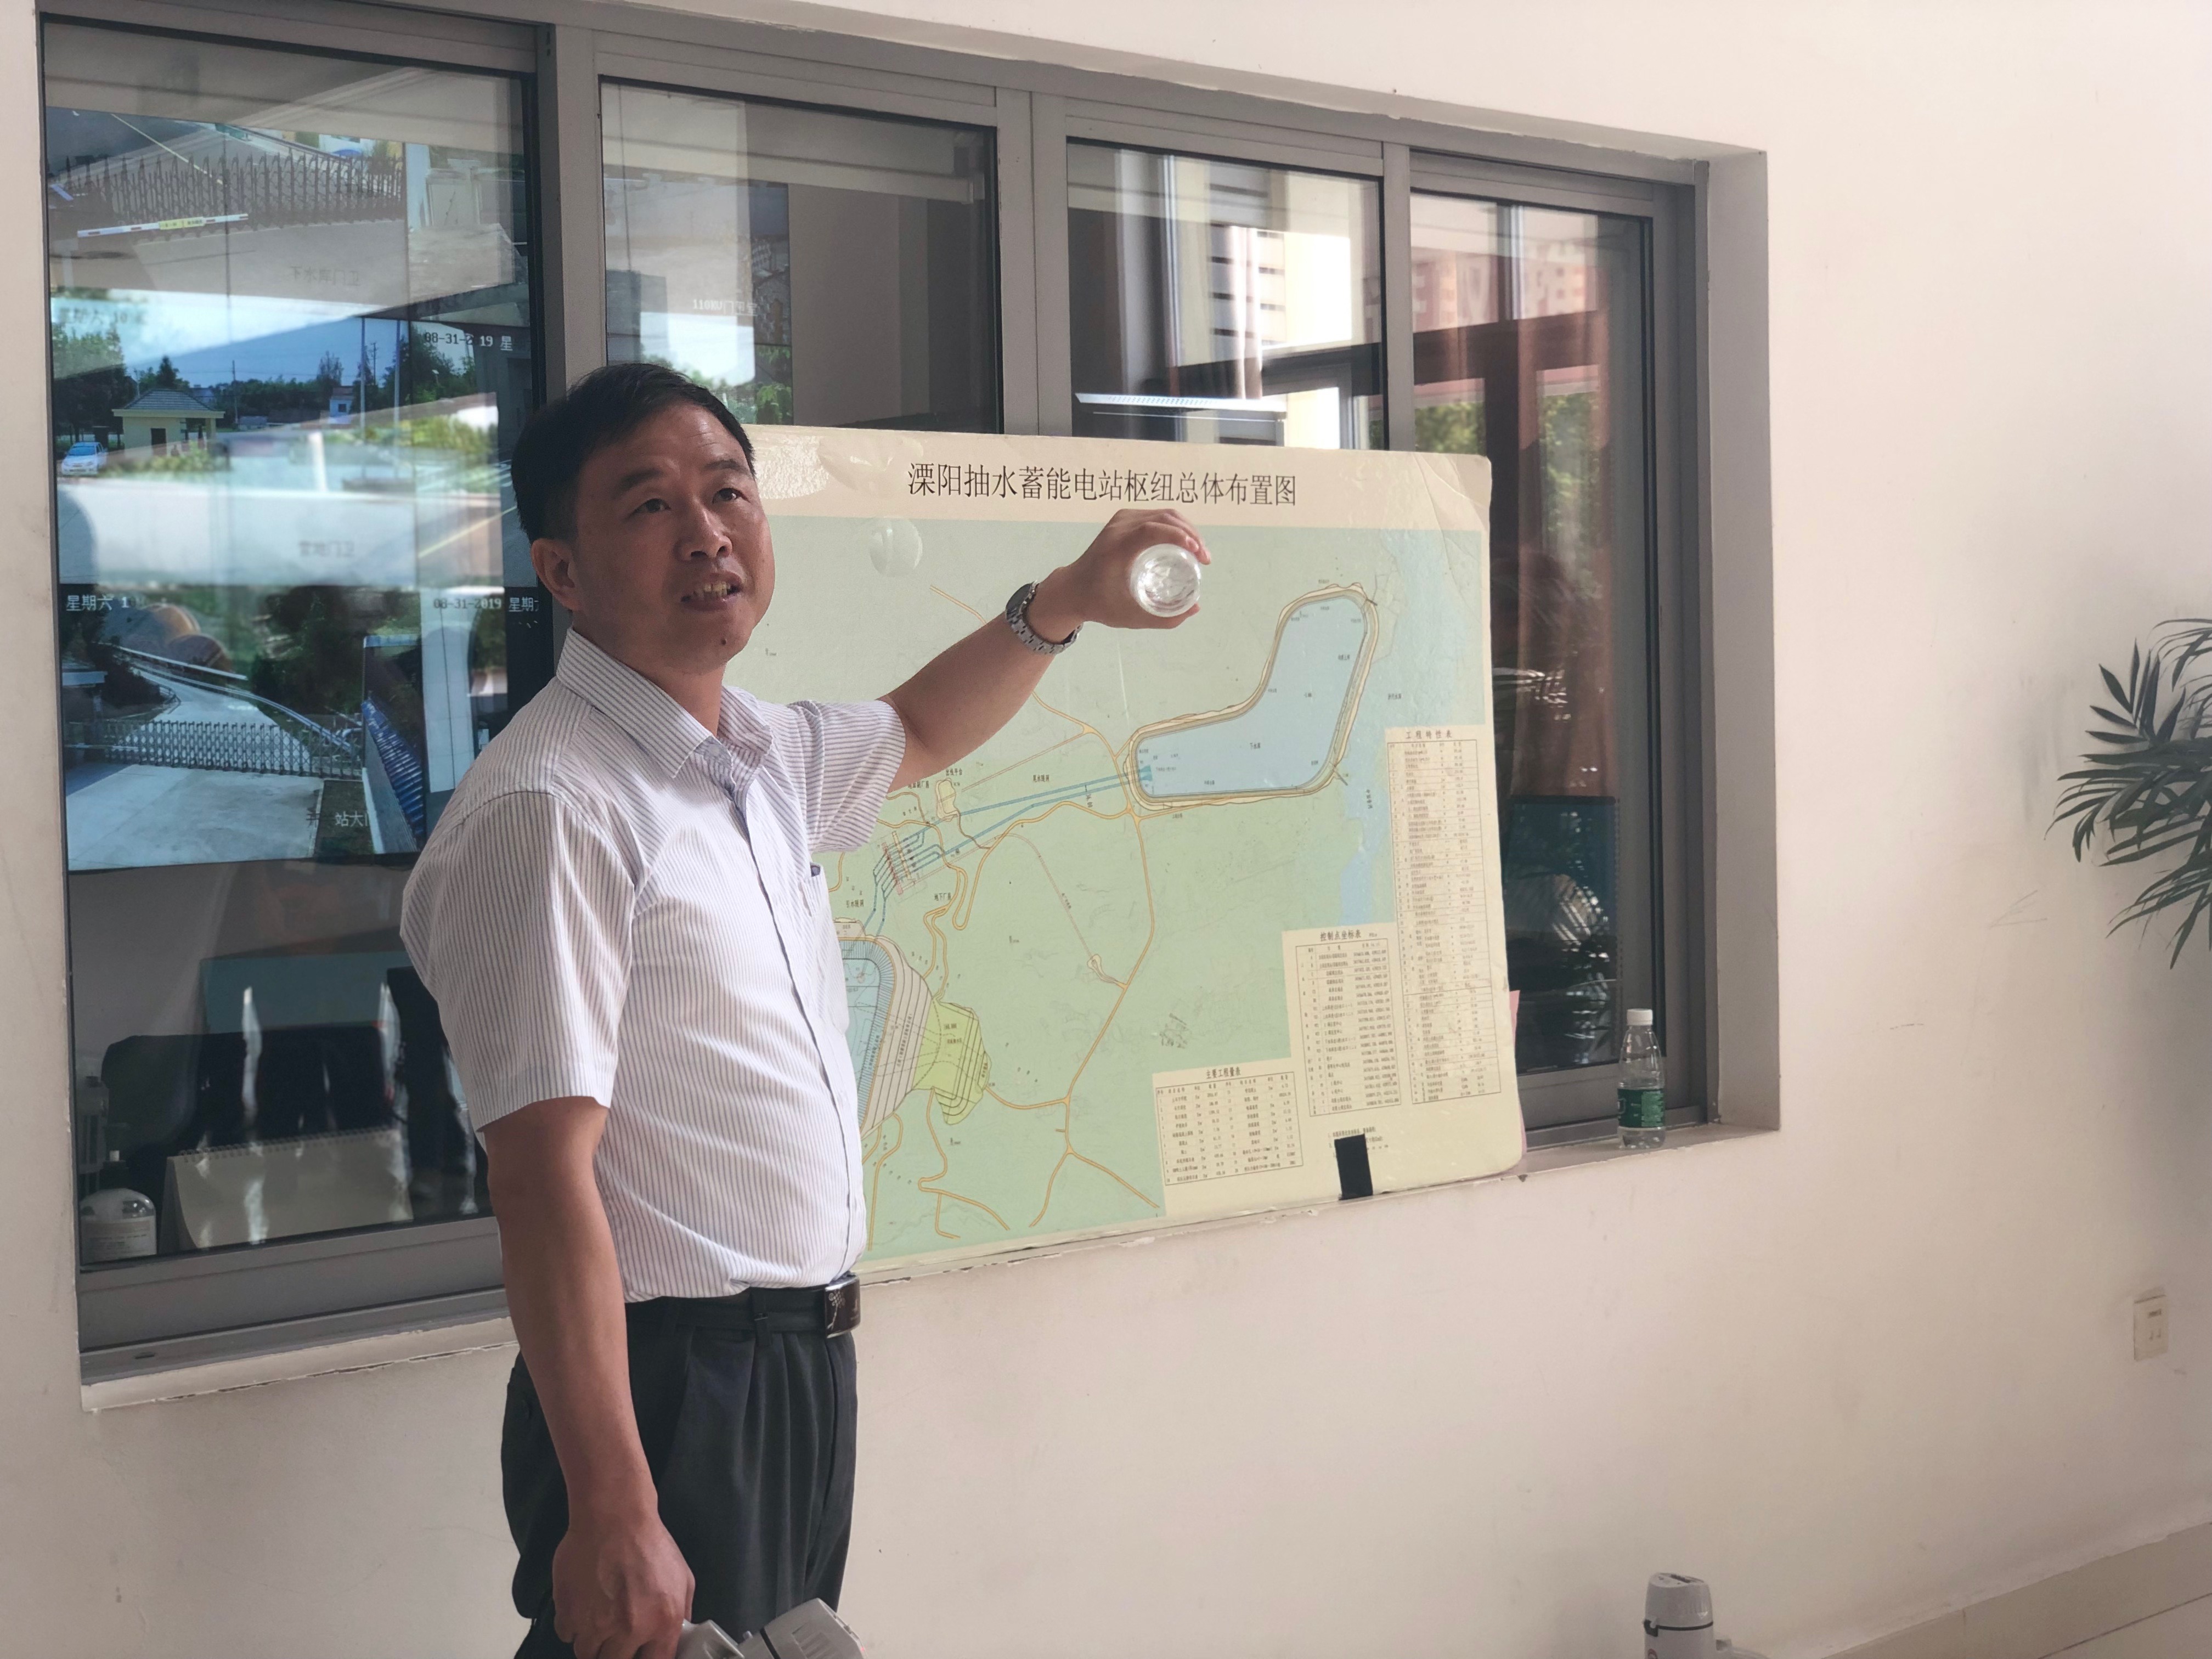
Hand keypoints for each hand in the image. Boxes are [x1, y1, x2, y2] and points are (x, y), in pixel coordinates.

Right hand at [551, 1502, 694, 1658]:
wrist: (613, 1516)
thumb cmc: (650, 1543)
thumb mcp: (682, 1577)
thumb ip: (680, 1613)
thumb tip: (677, 1637)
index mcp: (662, 1622)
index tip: (641, 1653)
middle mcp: (628, 1630)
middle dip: (616, 1652)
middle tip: (617, 1635)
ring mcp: (594, 1624)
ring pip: (587, 1653)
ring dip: (593, 1641)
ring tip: (599, 1619)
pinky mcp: (567, 1612)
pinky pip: (566, 1634)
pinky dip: (572, 1625)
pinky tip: (582, 1605)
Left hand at [1025, 507, 1210, 637]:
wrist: (1072, 589)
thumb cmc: (1100, 604)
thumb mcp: (1130, 616)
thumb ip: (1164, 617)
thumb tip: (1195, 607)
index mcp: (1116, 547)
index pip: (1152, 530)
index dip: (1180, 537)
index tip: (1198, 554)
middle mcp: (1118, 528)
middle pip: (1164, 518)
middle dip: (1191, 535)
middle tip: (1205, 559)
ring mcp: (1121, 520)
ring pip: (1163, 514)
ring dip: (1186, 529)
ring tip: (1199, 552)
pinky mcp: (1124, 520)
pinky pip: (1156, 516)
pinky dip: (1175, 526)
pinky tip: (1185, 542)